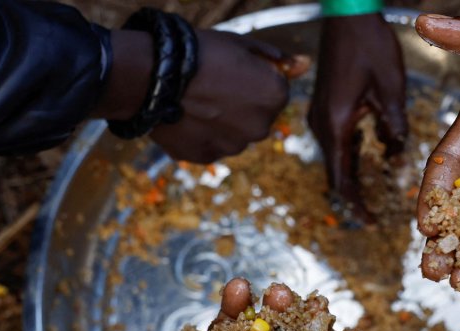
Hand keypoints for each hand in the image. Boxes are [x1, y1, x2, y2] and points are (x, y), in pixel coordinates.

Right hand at [151, 31, 309, 162]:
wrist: (154, 75)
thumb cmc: (200, 53)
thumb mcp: (242, 45)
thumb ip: (277, 58)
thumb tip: (305, 64)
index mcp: (275, 96)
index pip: (274, 91)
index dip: (253, 80)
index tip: (231, 72)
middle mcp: (260, 128)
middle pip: (256, 117)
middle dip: (240, 106)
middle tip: (212, 87)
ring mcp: (233, 146)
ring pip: (233, 134)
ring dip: (221, 123)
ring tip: (195, 102)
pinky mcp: (207, 157)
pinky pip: (210, 146)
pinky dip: (201, 135)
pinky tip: (184, 116)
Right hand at [308, 14, 406, 218]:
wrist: (347, 14)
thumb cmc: (368, 44)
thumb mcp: (390, 87)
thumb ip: (393, 124)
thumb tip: (398, 153)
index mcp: (336, 124)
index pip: (341, 178)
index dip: (354, 204)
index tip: (368, 222)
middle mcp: (323, 124)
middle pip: (336, 172)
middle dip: (354, 194)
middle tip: (373, 215)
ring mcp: (322, 115)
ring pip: (338, 156)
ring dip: (355, 174)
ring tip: (374, 192)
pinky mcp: (327, 106)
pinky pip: (339, 139)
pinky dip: (354, 153)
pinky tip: (374, 153)